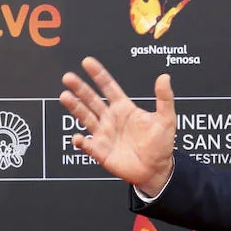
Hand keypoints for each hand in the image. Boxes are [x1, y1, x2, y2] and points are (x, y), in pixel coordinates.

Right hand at [60, 57, 175, 196]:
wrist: (156, 169)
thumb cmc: (161, 143)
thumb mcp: (166, 118)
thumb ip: (164, 97)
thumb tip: (165, 76)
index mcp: (124, 108)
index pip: (108, 87)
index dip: (98, 74)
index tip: (87, 61)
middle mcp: (111, 119)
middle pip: (92, 99)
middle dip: (80, 88)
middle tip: (68, 77)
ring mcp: (104, 134)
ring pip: (86, 117)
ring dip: (75, 107)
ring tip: (64, 95)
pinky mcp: (101, 151)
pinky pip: (88, 145)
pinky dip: (82, 141)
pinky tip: (78, 137)